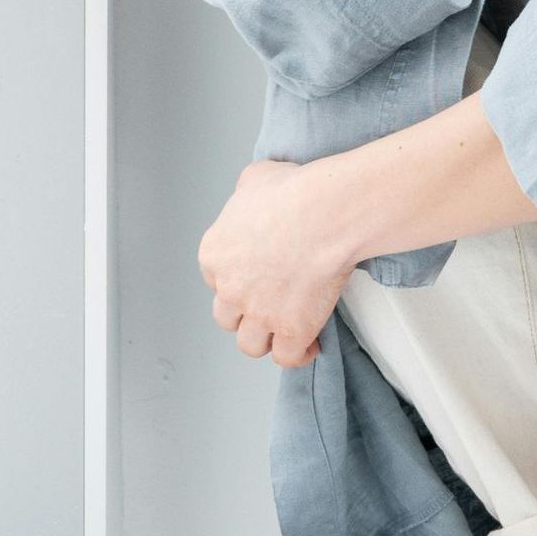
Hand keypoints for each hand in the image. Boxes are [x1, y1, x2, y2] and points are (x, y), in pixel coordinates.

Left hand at [197, 157, 356, 368]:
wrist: (322, 215)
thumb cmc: (293, 193)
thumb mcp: (255, 178)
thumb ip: (247, 194)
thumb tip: (257, 194)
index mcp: (215, 254)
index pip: (214, 279)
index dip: (235, 279)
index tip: (253, 275)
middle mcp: (230, 289)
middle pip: (227, 317)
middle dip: (244, 313)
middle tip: (266, 304)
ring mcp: (259, 313)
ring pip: (251, 344)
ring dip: (266, 339)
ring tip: (283, 331)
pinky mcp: (291, 329)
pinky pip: (288, 357)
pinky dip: (298, 354)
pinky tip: (309, 345)